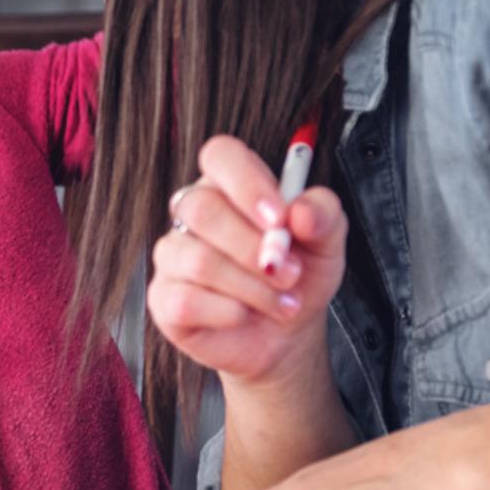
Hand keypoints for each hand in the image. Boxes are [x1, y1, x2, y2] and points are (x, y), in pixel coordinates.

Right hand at [150, 136, 347, 388]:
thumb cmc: (298, 277)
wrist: (287, 334)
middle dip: (254, 248)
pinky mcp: (163, 297)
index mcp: (229, 185)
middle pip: (202, 209)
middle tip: (290, 273)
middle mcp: (192, 213)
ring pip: (198, 260)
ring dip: (252, 287)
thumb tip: (301, 211)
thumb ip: (323, 216)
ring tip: (281, 302)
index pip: (220, 155)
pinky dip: (226, 312)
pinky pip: (185, 300)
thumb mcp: (327, 243)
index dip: (247, 184)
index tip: (280, 219)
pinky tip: (244, 315)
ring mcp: (172, 254)